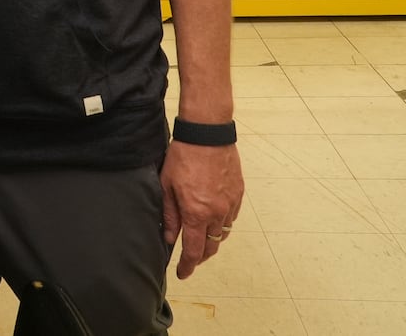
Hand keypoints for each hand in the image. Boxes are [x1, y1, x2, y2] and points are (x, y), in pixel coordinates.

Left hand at [161, 141, 243, 279]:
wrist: (207, 133)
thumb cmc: (183, 156)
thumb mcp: (167, 185)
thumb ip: (169, 215)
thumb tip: (169, 237)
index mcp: (197, 213)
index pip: (194, 251)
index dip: (188, 266)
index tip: (182, 273)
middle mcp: (217, 213)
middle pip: (211, 247)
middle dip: (201, 258)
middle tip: (191, 259)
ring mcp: (230, 204)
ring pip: (223, 234)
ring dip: (212, 241)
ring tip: (200, 239)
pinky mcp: (238, 194)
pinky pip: (231, 217)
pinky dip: (222, 224)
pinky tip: (213, 219)